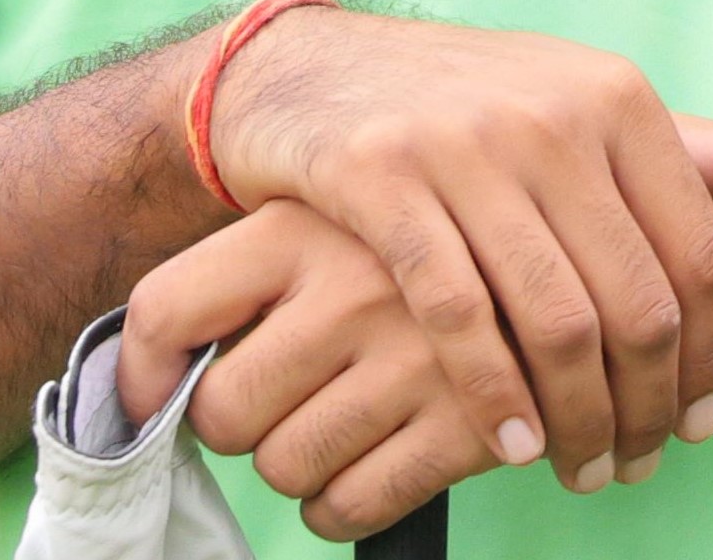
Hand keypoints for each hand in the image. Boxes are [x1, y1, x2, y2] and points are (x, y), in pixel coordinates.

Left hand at [120, 200, 510, 541]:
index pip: (167, 307)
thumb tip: (147, 374)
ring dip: (296, 464)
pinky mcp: (467, 422)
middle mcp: (351, 284)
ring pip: (284, 466)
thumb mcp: (334, 207)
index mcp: (305, 222)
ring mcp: (412, 355)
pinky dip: (341, 503)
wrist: (574, 226)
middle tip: (274, 404)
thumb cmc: (424, 229)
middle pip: (222, 409)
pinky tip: (364, 465)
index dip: (138, 373)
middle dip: (239, 425)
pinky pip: (352, 505)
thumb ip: (251, 266)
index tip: (147, 400)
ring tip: (331, 424)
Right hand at [199, 8, 712, 493]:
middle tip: (634, 467)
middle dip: (646, 410)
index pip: (698, 257)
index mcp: (617, 97)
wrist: (311, 69)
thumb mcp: (597, 114)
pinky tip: (509, 445)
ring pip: (555, 319)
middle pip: (636, 302)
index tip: (700, 426)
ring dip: (577, 422)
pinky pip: (457, 312)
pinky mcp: (381, 173)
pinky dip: (493, 397)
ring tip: (579, 470)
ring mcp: (464, 141)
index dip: (710, 361)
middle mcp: (552, 111)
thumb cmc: (476, 107)